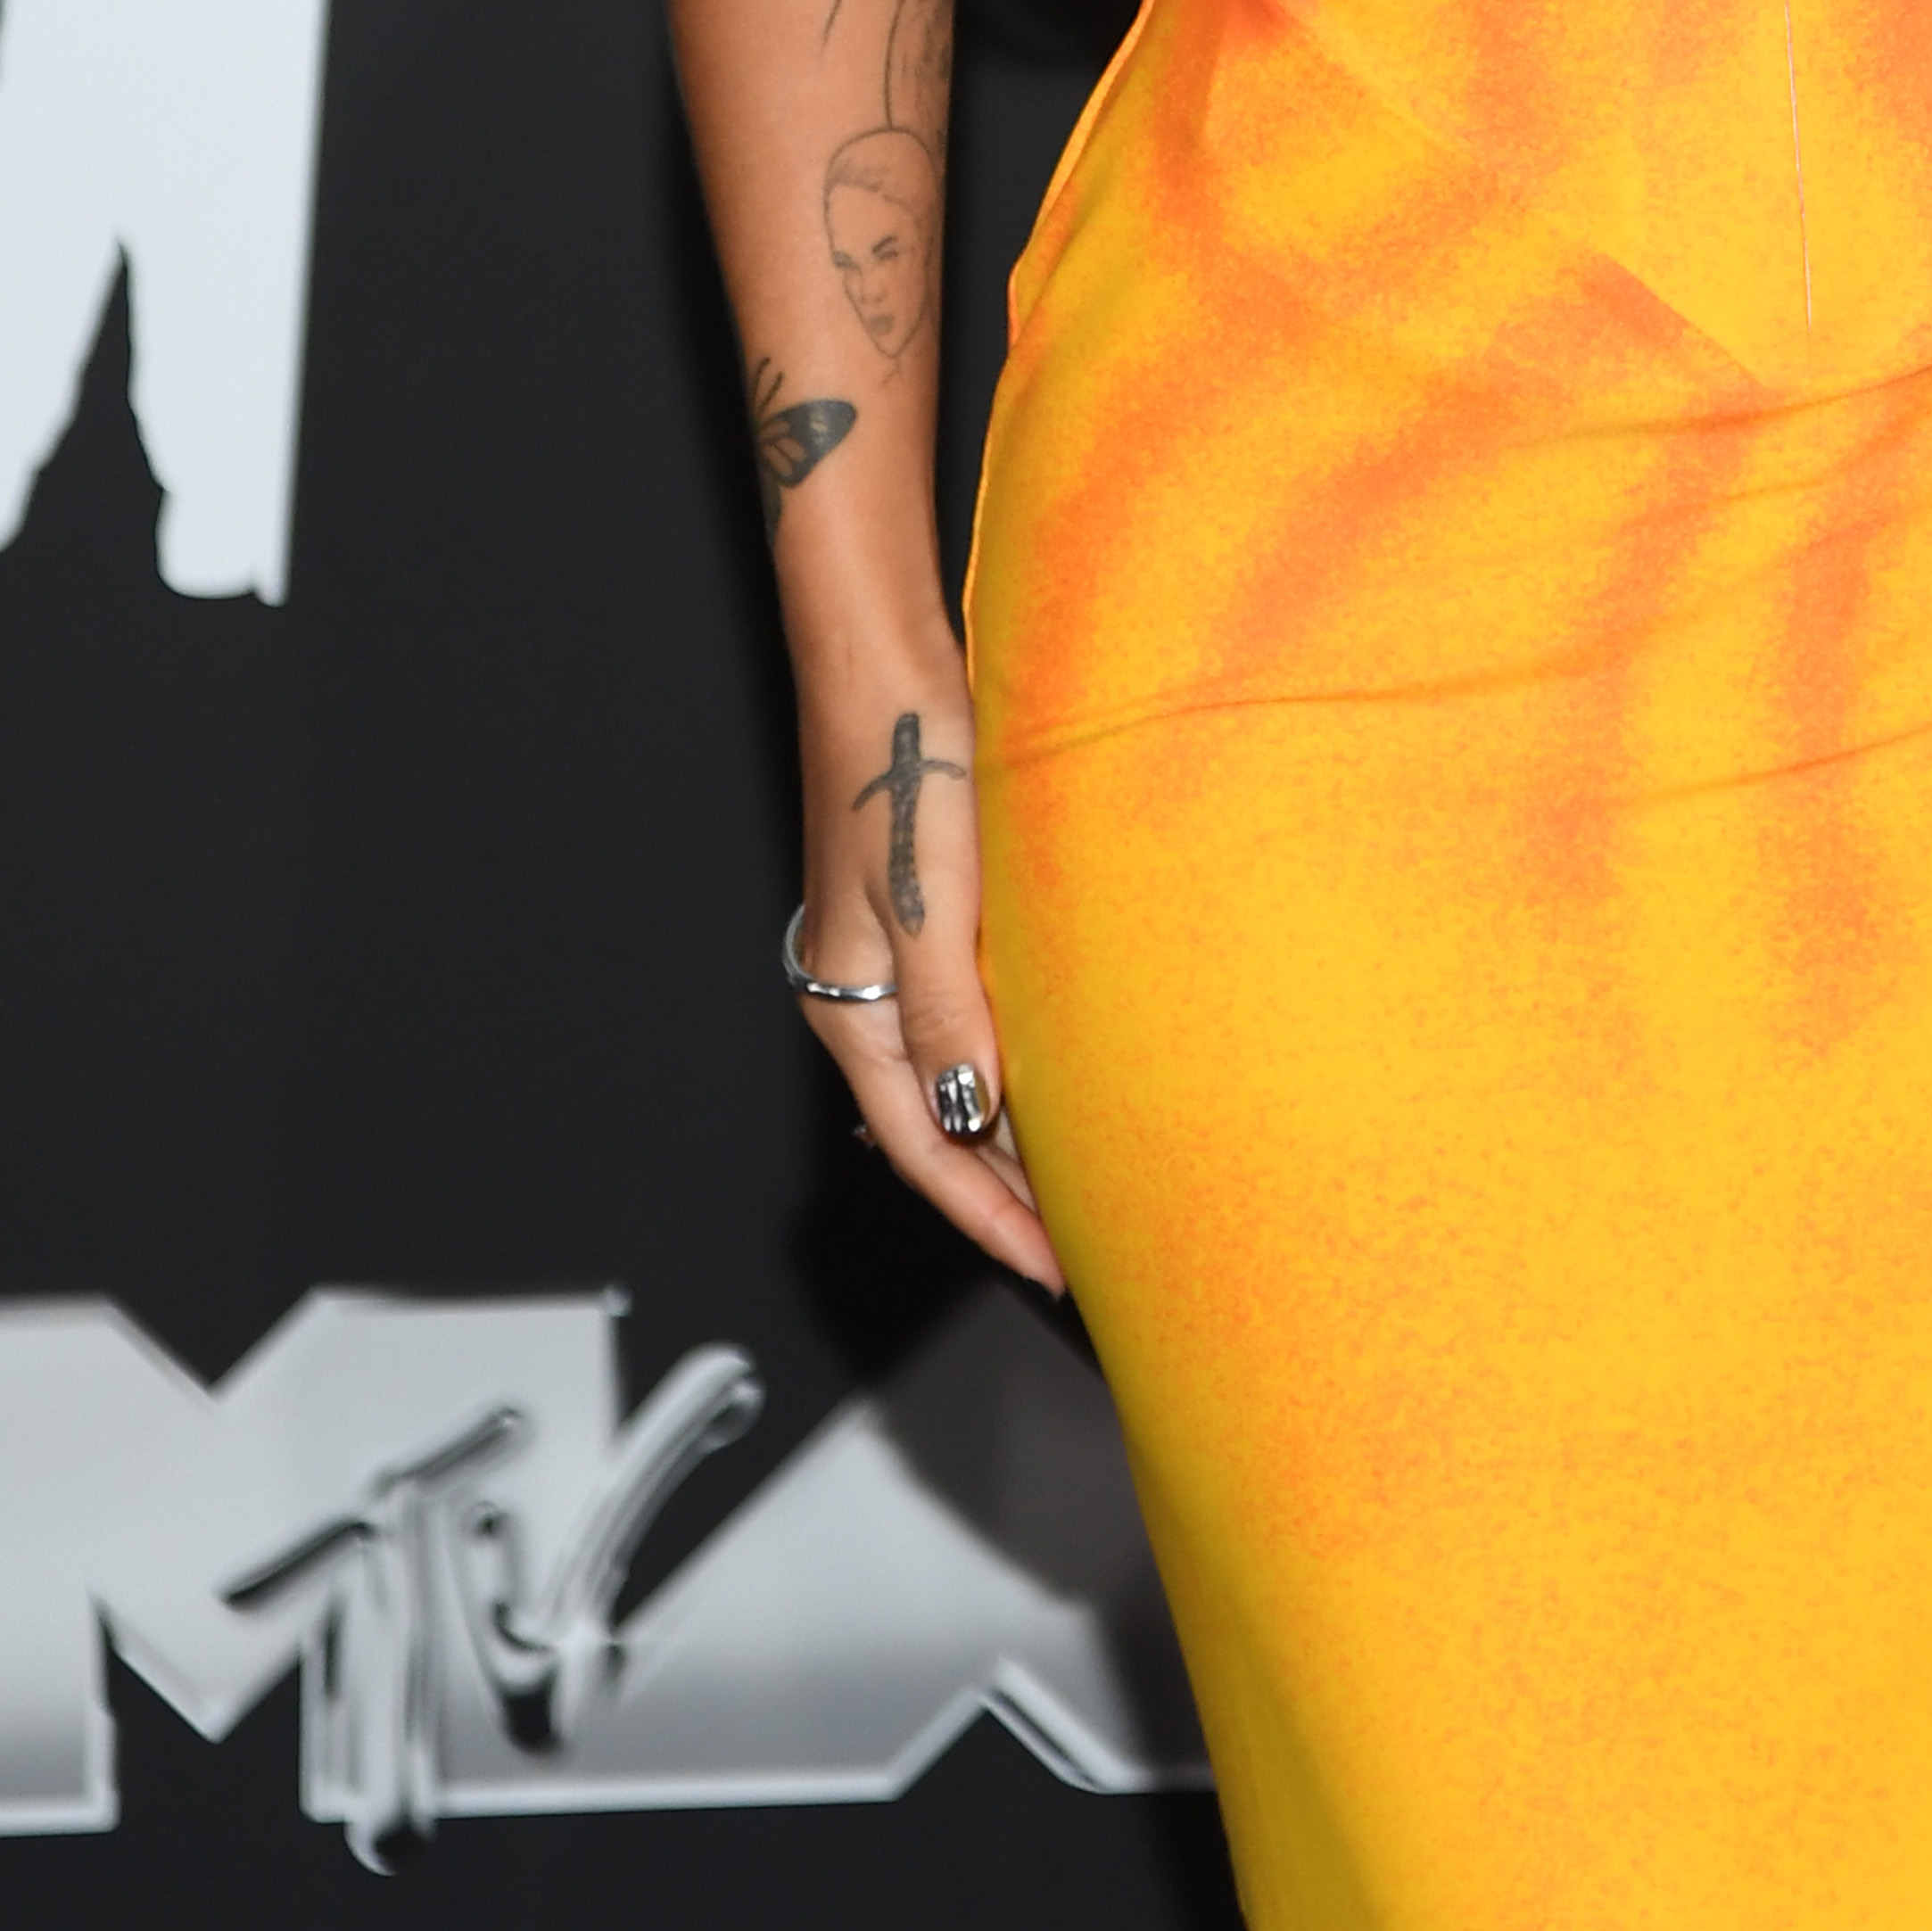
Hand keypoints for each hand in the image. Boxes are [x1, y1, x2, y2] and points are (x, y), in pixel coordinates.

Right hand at [791, 673, 1064, 1295]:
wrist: (884, 661)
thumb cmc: (900, 758)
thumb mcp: (929, 898)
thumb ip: (945, 1014)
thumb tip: (969, 1115)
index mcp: (851, 1005)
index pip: (923, 1149)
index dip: (986, 1217)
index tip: (1049, 1269)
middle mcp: (865, 993)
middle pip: (935, 1127)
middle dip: (1000, 1194)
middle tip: (1080, 1245)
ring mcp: (892, 959)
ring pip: (953, 1079)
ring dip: (1008, 1137)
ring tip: (1076, 1187)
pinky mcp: (925, 918)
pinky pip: (966, 1026)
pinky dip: (1009, 1070)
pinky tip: (1053, 1080)